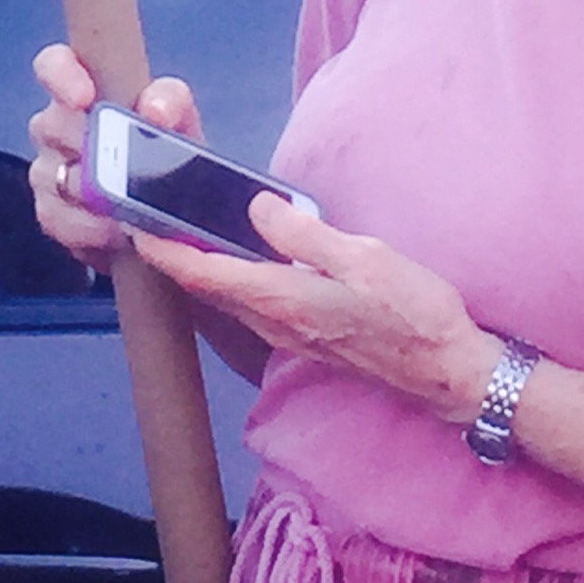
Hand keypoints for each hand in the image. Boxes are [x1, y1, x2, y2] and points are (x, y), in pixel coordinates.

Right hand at [27, 44, 203, 268]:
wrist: (168, 216)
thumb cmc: (168, 153)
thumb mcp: (180, 122)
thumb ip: (170, 101)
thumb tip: (154, 109)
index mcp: (85, 88)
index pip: (54, 64)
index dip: (62, 74)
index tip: (85, 97)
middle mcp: (57, 124)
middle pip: (52, 124)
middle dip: (88, 145)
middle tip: (120, 165)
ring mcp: (48, 170)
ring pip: (56, 176)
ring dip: (93, 195)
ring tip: (127, 208)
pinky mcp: (49, 214)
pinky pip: (58, 220)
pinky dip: (89, 230)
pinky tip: (113, 233)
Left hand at [132, 192, 493, 424]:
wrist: (449, 373)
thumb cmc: (413, 313)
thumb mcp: (365, 260)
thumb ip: (306, 235)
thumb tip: (256, 209)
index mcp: (283, 300)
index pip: (204, 276)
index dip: (165, 252)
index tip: (134, 225)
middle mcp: (276, 324)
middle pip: (208, 291)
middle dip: (174, 258)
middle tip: (150, 218)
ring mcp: (291, 337)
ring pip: (229, 301)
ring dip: (200, 272)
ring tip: (184, 232)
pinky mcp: (308, 340)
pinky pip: (252, 308)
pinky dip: (231, 283)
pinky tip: (239, 261)